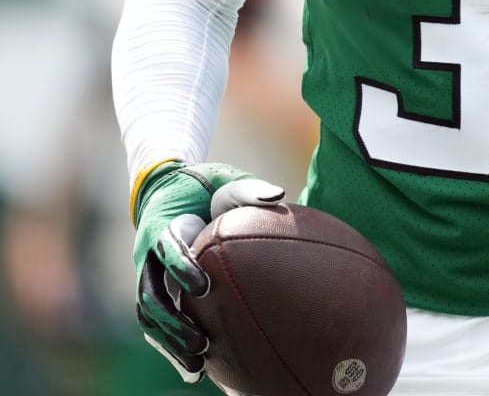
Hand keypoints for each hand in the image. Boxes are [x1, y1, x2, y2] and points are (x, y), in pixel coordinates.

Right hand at [132, 161, 284, 381]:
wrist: (169, 188)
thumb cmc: (204, 185)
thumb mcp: (224, 180)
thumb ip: (248, 189)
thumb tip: (278, 195)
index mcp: (164, 225)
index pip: (167, 249)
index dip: (181, 268)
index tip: (203, 287)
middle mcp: (148, 255)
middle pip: (151, 294)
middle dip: (173, 321)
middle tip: (201, 340)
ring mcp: (147, 275)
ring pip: (150, 315)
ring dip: (169, 342)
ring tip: (197, 364)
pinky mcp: (155, 288)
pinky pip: (156, 322)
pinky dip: (170, 345)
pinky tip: (194, 369)